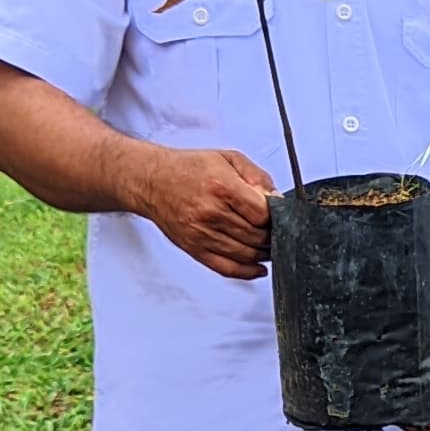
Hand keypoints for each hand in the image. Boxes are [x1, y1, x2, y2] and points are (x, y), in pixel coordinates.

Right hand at [136, 146, 276, 278]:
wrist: (152, 180)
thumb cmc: (188, 168)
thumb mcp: (228, 158)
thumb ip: (257, 176)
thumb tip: (276, 199)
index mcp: (222, 188)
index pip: (263, 214)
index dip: (275, 215)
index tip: (277, 213)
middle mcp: (212, 213)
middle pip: (257, 236)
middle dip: (272, 235)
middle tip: (276, 230)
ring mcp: (202, 234)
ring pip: (246, 254)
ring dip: (263, 253)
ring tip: (269, 245)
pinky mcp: (195, 249)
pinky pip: (227, 268)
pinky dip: (247, 272)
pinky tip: (259, 268)